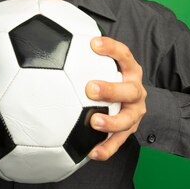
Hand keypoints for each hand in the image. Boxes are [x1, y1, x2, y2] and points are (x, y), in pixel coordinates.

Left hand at [86, 36, 146, 160]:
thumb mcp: (104, 62)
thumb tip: (54, 36)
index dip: (111, 48)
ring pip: (128, 119)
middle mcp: (135, 90)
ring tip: (94, 122)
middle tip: (90, 88)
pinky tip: (91, 152)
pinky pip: (118, 142)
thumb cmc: (108, 76)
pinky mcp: (129, 131)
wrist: (131, 101)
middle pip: (130, 89)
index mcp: (130, 70)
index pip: (124, 55)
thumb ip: (85, 51)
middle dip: (112, 89)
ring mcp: (134, 112)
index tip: (93, 43)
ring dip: (112, 121)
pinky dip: (106, 148)